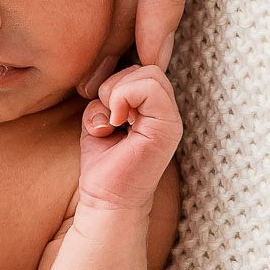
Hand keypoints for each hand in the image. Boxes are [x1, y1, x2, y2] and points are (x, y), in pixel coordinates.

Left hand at [79, 63, 182, 213]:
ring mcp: (171, 120)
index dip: (117, 84)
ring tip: (111, 121)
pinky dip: (122, 97)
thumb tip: (104, 81)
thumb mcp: (99, 120)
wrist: (106, 200)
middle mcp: (168, 113)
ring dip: (117, 92)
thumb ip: (106, 97)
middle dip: (115, 86)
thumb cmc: (103, 164)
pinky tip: (114, 124)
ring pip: (149, 73)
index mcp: (155, 110)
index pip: (141, 71)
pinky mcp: (168, 128)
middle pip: (146, 68)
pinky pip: (149, 87)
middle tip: (107, 116)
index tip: (106, 113)